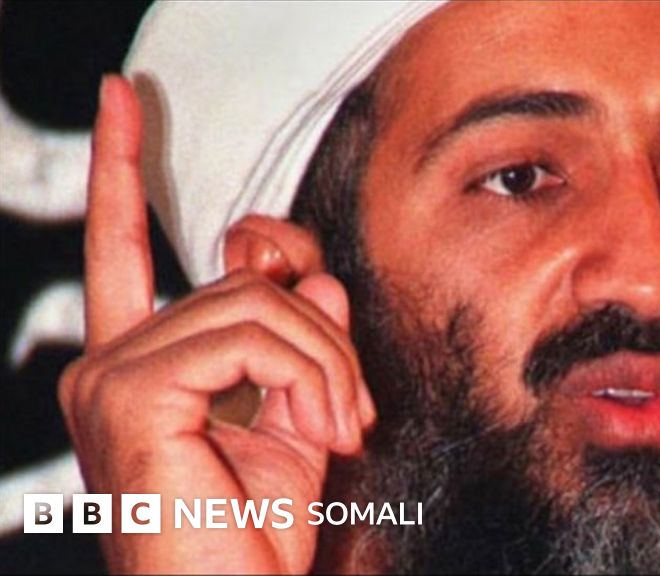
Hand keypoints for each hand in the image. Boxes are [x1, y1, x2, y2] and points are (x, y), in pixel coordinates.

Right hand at [58, 75, 374, 573]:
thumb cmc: (256, 534)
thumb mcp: (297, 416)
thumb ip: (302, 338)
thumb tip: (313, 272)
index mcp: (141, 360)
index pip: (125, 244)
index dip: (124, 166)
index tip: (124, 98)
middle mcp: (111, 357)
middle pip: (243, 276)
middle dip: (324, 337)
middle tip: (351, 413)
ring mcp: (113, 372)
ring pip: (260, 300)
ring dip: (328, 364)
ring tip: (340, 429)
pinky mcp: (134, 389)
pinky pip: (258, 334)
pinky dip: (312, 375)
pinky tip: (323, 431)